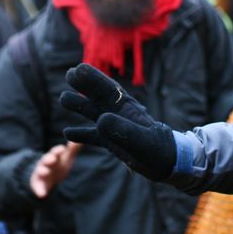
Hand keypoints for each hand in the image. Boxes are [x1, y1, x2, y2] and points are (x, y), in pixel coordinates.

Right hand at [29, 142, 80, 198]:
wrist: (46, 178)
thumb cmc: (58, 165)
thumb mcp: (66, 157)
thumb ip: (72, 149)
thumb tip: (79, 139)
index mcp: (54, 156)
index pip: (55, 152)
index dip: (58, 150)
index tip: (62, 149)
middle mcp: (46, 164)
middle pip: (46, 160)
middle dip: (49, 159)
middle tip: (53, 159)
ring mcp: (41, 174)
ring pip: (40, 171)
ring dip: (42, 171)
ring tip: (45, 172)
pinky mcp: (38, 184)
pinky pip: (38, 187)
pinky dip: (39, 190)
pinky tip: (42, 194)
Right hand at [59, 64, 175, 181]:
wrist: (169, 164)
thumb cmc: (159, 151)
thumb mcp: (142, 141)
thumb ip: (123, 131)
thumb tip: (101, 120)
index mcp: (127, 108)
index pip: (107, 89)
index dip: (93, 78)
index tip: (78, 69)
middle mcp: (119, 114)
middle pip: (98, 96)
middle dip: (84, 85)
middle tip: (69, 74)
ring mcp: (115, 128)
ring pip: (93, 113)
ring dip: (79, 106)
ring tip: (63, 98)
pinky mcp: (113, 142)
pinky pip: (93, 136)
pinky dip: (81, 134)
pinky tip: (67, 133)